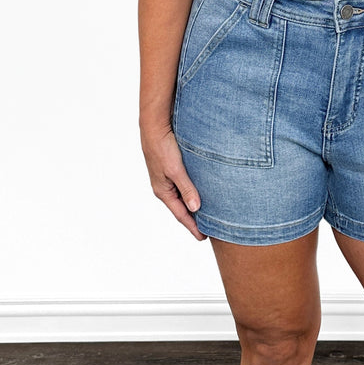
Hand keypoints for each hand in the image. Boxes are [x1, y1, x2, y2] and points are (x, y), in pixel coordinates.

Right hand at [140, 125, 206, 240]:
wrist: (154, 127)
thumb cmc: (163, 147)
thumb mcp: (176, 170)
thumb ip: (187, 188)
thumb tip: (195, 208)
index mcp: (163, 191)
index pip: (180, 214)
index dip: (192, 226)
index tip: (203, 237)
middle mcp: (164, 187)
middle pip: (181, 208)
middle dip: (193, 219)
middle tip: (209, 230)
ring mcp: (167, 179)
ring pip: (183, 197)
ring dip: (193, 205)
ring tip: (207, 214)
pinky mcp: (171, 169)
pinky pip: (183, 186)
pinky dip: (192, 192)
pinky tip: (200, 192)